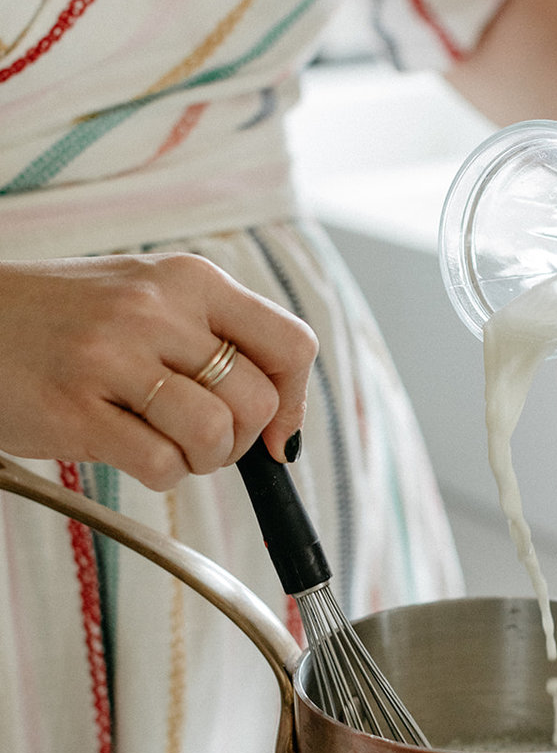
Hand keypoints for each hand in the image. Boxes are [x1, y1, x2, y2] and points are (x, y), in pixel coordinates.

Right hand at [0, 253, 317, 489]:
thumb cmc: (67, 318)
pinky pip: (161, 464)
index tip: (276, 431)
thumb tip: (283, 415)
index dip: (294, 400)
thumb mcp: (149, 299)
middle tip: (203, 441)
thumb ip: (214, 338)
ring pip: (214, 434)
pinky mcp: (75, 412)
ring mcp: (113, 359)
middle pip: (257, 400)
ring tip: (165, 444)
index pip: (291, 344)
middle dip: (241, 441)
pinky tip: (128, 450)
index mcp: (188, 280)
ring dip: (201, 459)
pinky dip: (160, 473)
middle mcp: (157, 311)